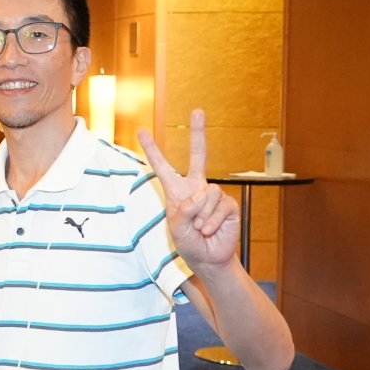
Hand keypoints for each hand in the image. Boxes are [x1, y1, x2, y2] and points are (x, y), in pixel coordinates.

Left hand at [137, 108, 239, 270]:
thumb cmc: (189, 244)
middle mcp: (196, 188)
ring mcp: (213, 195)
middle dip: (198, 133)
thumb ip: (183, 211)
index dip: (152, 150)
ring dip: (201, 215)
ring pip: (208, 193)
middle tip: (198, 110)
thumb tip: (200, 195)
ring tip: (199, 229)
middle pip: (198, 155)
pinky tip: (209, 230)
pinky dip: (212, 221)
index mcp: (177, 191)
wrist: (209, 259)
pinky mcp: (228, 205)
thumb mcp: (176, 228)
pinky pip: (219, 205)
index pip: (162, 167)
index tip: (141, 131)